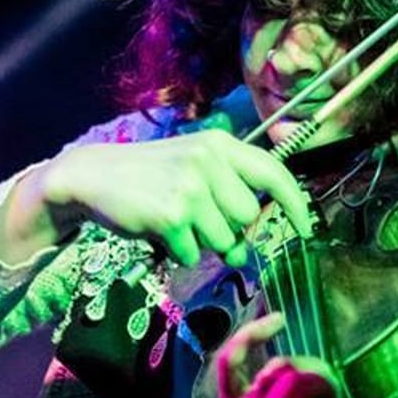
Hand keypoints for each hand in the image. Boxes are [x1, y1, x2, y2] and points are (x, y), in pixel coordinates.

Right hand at [0, 129, 312, 266]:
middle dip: (230, 230)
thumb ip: (229, 189)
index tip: (306, 228)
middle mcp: (209, 160)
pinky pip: (194, 253)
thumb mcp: (193, 165)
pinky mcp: (172, 214)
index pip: (274, 172)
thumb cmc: (149, 176)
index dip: (295, 203)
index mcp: (220, 144)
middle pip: (248, 217)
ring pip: (224, 240)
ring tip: (178, 223)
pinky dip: (179, 252)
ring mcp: (190, 186)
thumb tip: (254, 235)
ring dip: (203, 243)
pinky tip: (160, 232)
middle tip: (201, 223)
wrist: (91, 175)